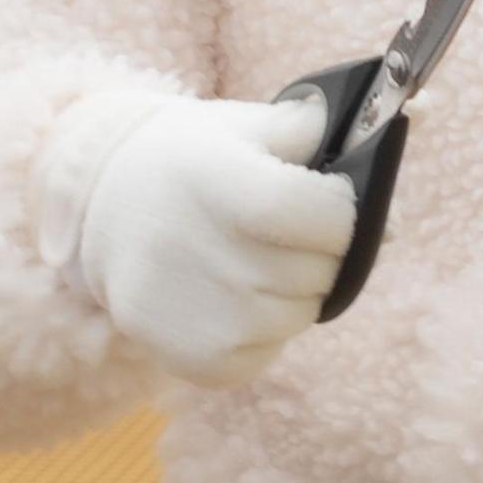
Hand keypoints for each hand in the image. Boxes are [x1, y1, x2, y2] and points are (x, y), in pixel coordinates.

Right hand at [70, 95, 355, 385]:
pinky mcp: (185, 355)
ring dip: (297, 295)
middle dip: (323, 253)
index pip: (323, 215)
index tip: (329, 202)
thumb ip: (318, 139)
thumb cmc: (198, 160)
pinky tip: (238, 300)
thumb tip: (380, 188)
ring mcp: (188, 309)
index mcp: (216, 177)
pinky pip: (262, 356)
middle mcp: (196, 246)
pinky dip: (264, 334)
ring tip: (260, 264)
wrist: (102, 203)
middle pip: (316, 271)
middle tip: (292, 234)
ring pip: (297, 317)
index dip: (340, 211)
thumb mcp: (249, 126)